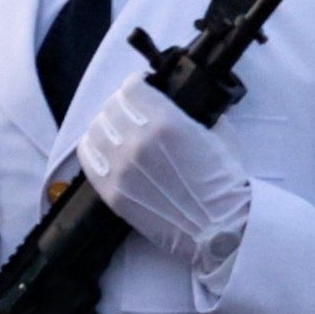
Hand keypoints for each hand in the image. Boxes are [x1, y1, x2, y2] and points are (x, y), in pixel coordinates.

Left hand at [76, 83, 255, 275]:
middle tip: (133, 112)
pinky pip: (88, 158)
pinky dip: (95, 149)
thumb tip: (183, 107)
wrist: (219, 228)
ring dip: (107, 126)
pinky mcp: (111, 191)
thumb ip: (195, 116)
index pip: (131, 87)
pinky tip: (107, 150)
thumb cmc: (226, 184)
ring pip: (95, 129)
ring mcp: (120, 168)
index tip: (144, 89)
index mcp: (166, 123)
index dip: (138, 85)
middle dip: (123, 104)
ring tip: (119, 132)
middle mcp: (137, 141)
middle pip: (111, 106)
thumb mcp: (220, 136)